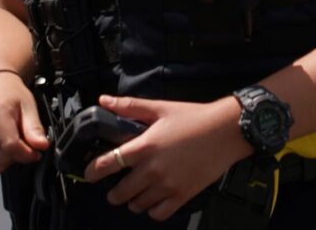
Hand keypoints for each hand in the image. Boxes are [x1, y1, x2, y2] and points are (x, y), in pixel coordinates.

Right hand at [0, 73, 49, 173]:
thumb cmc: (11, 96)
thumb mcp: (29, 107)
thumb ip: (35, 128)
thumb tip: (42, 145)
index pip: (10, 145)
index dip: (26, 154)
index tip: (35, 152)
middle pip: (0, 158)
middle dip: (16, 157)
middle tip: (23, 146)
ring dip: (5, 162)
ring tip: (10, 145)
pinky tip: (0, 149)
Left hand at [82, 94, 252, 220]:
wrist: (226, 131)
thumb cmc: (194, 118)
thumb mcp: (160, 108)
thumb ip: (129, 106)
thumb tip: (104, 100)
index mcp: (145, 147)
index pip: (108, 164)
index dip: (93, 171)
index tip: (88, 174)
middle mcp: (153, 170)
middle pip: (120, 192)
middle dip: (113, 192)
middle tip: (113, 188)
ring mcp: (168, 185)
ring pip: (138, 205)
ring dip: (132, 201)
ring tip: (135, 193)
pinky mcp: (183, 195)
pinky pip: (159, 214)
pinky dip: (152, 210)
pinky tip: (153, 201)